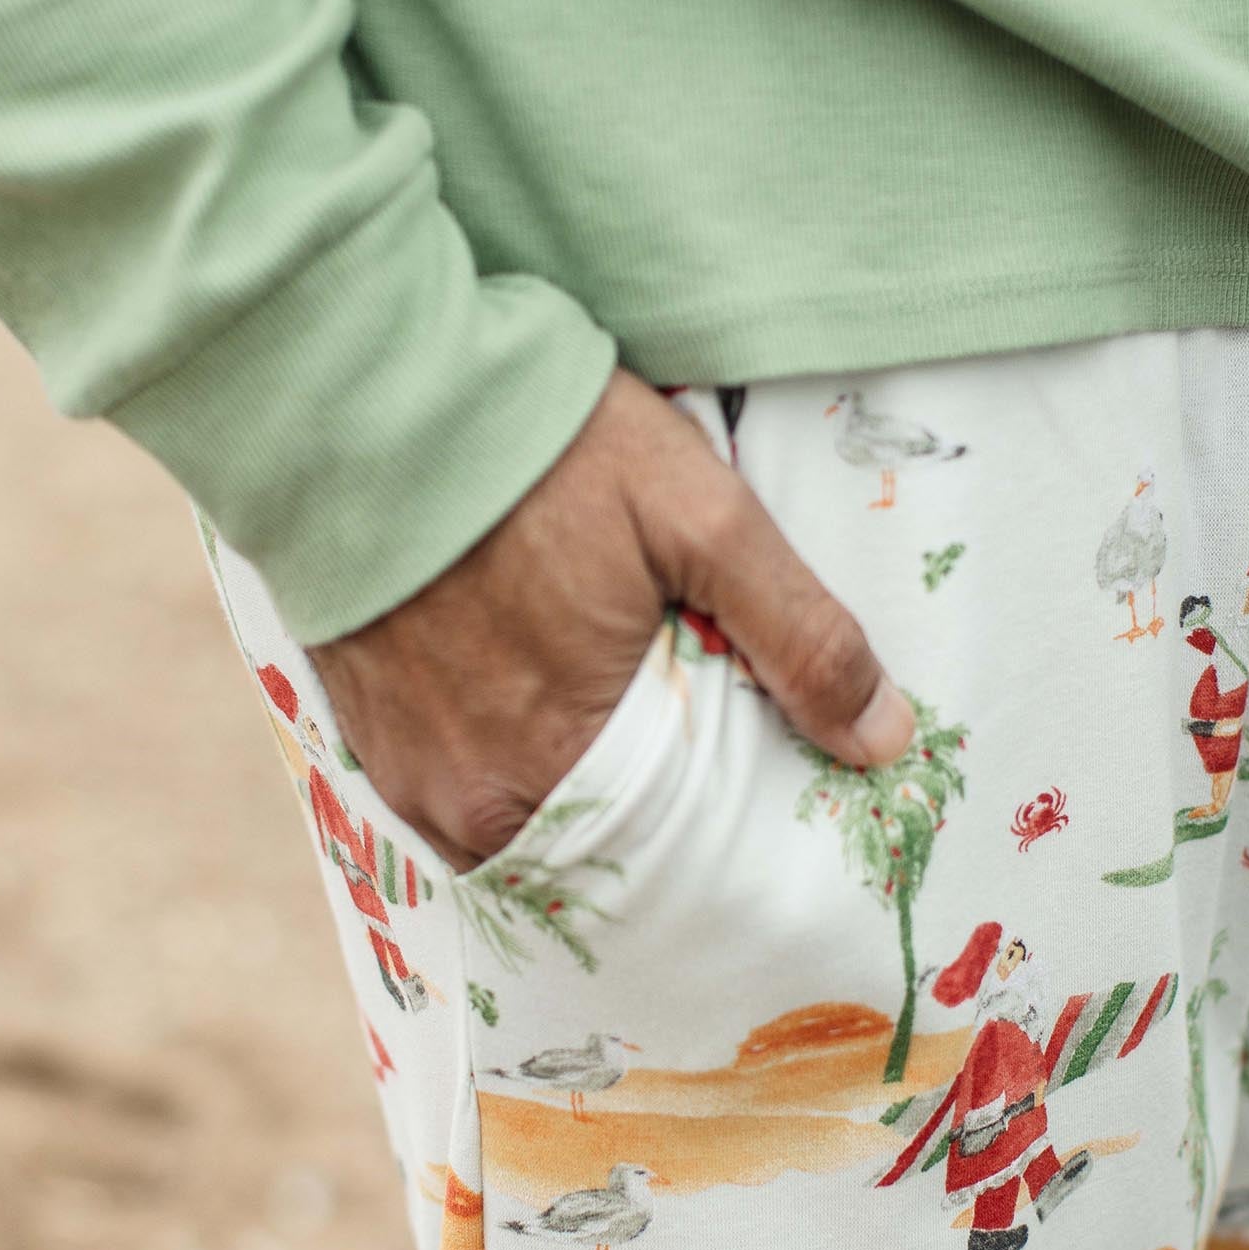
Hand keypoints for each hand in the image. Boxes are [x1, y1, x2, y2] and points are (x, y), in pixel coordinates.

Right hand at [307, 369, 913, 870]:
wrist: (363, 393)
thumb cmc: (540, 449)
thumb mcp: (699, 517)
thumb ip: (801, 633)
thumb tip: (885, 739)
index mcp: (560, 767)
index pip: (666, 857)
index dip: (716, 833)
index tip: (755, 801)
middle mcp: (473, 801)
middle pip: (593, 850)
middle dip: (649, 819)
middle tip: (696, 760)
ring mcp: (411, 775)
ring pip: (522, 829)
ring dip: (576, 797)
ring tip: (618, 733)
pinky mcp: (370, 737)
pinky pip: (455, 796)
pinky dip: (506, 771)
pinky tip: (536, 714)